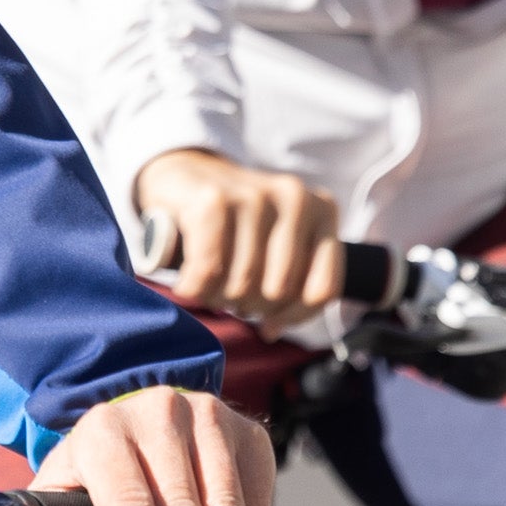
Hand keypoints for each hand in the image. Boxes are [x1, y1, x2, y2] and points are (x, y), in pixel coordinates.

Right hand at [133, 148, 342, 333]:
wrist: (182, 174)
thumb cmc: (234, 224)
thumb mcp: (278, 245)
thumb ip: (290, 284)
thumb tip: (270, 330)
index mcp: (322, 211)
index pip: (322, 290)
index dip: (292, 317)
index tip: (268, 320)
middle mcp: (295, 198)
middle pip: (279, 291)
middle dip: (249, 306)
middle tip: (229, 293)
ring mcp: (254, 196)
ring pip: (243, 285)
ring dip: (217, 298)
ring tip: (208, 284)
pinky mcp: (213, 199)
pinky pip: (209, 271)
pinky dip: (194, 288)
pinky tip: (187, 283)